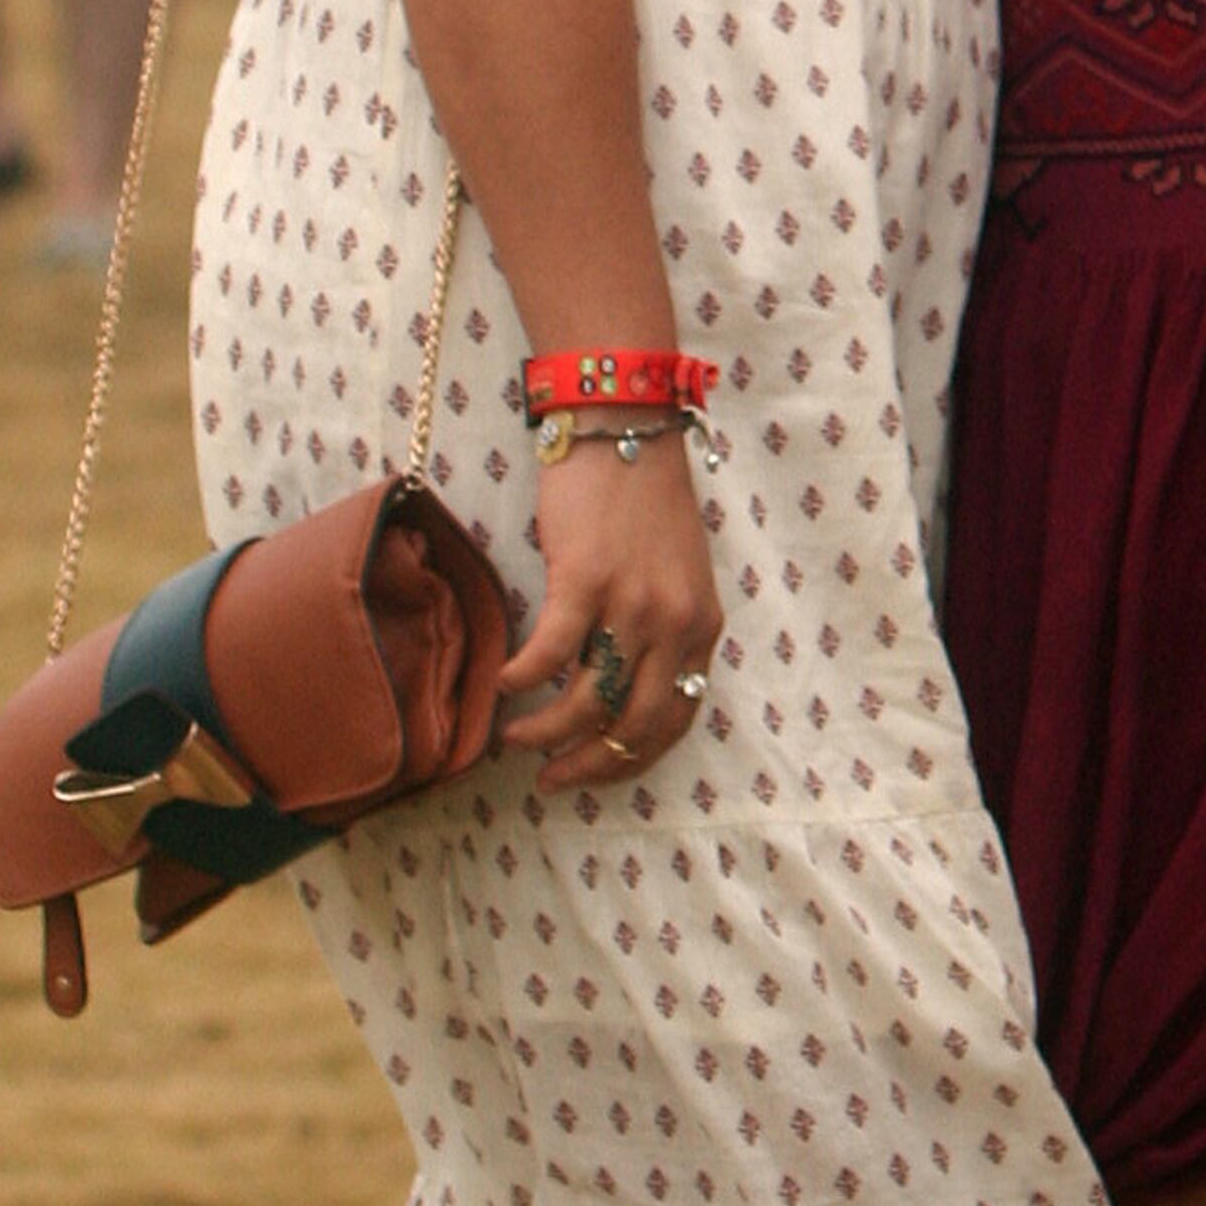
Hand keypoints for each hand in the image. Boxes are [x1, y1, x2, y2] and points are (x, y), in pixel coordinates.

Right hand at [496, 434, 723, 790]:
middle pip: (634, 726)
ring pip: (589, 700)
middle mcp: (676, 624)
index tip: (593, 772)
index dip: (630, 759)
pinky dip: (521, 680)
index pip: (675, 720)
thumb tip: (618, 687)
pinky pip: (549, 655)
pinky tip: (503, 684)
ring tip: (513, 738)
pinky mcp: (586, 580)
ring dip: (545, 732)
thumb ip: (660, 630)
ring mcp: (633, 604)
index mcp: (702, 627)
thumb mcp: (676, 575)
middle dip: (588, 764)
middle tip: (551, 778)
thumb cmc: (642, 497)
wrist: (624, 427)